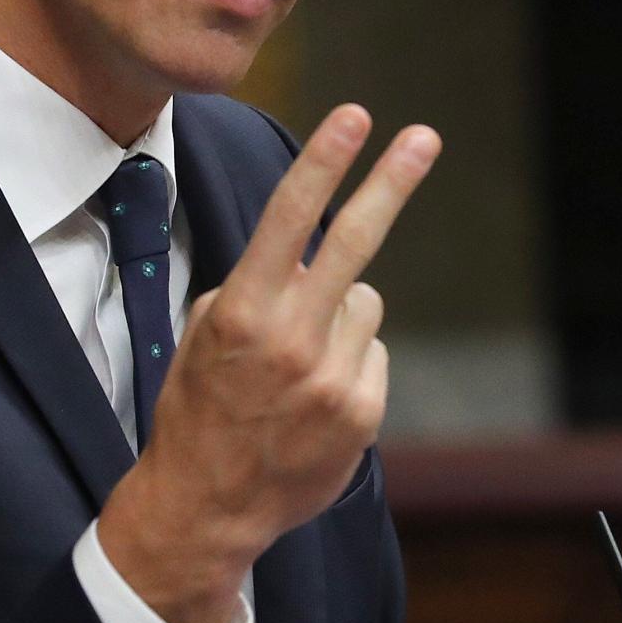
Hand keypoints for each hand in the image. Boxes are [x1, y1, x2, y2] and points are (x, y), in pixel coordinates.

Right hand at [98, 104, 439, 622]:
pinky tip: (313, 399)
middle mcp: (293, 338)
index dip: (324, 162)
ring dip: (341, 317)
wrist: (207, 505)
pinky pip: (372, 353)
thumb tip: (309, 264)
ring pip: (363, 303)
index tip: (355, 117)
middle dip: (390, 182)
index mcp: (243, 312)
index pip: (289, 219)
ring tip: (297, 366)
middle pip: (355, 242)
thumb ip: (254, 290)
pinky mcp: (363, 412)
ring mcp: (333, 377)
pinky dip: (351, 364)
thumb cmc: (197, 410)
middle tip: (424, 136)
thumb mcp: (202, 337)